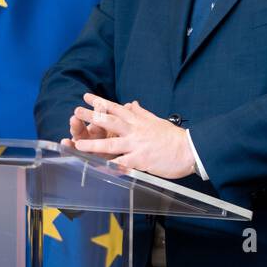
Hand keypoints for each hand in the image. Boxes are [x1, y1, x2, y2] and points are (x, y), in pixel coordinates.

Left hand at [66, 92, 197, 179]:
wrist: (190, 150)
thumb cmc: (174, 137)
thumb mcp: (157, 120)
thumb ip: (142, 113)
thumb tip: (132, 103)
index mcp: (139, 121)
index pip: (116, 108)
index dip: (100, 102)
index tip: (87, 97)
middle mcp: (136, 131)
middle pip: (110, 121)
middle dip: (92, 116)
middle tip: (77, 111)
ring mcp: (137, 145)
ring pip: (111, 144)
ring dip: (94, 145)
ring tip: (78, 144)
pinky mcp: (141, 160)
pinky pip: (122, 164)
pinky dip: (110, 167)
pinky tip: (98, 169)